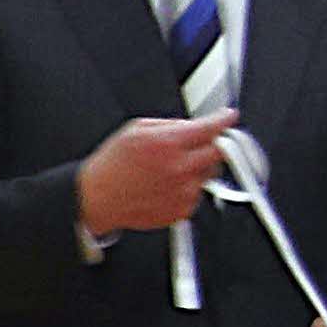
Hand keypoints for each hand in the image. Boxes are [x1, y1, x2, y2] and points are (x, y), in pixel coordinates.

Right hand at [76, 110, 236, 235]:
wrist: (97, 198)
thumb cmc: (113, 165)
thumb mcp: (137, 129)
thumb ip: (172, 124)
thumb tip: (195, 125)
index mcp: (168, 144)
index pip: (211, 128)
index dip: (224, 119)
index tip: (229, 116)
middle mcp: (179, 168)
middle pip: (221, 152)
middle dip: (217, 144)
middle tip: (207, 142)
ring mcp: (183, 191)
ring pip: (211, 173)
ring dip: (201, 166)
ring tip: (174, 167)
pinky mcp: (182, 210)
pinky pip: (199, 192)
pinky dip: (190, 185)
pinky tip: (168, 184)